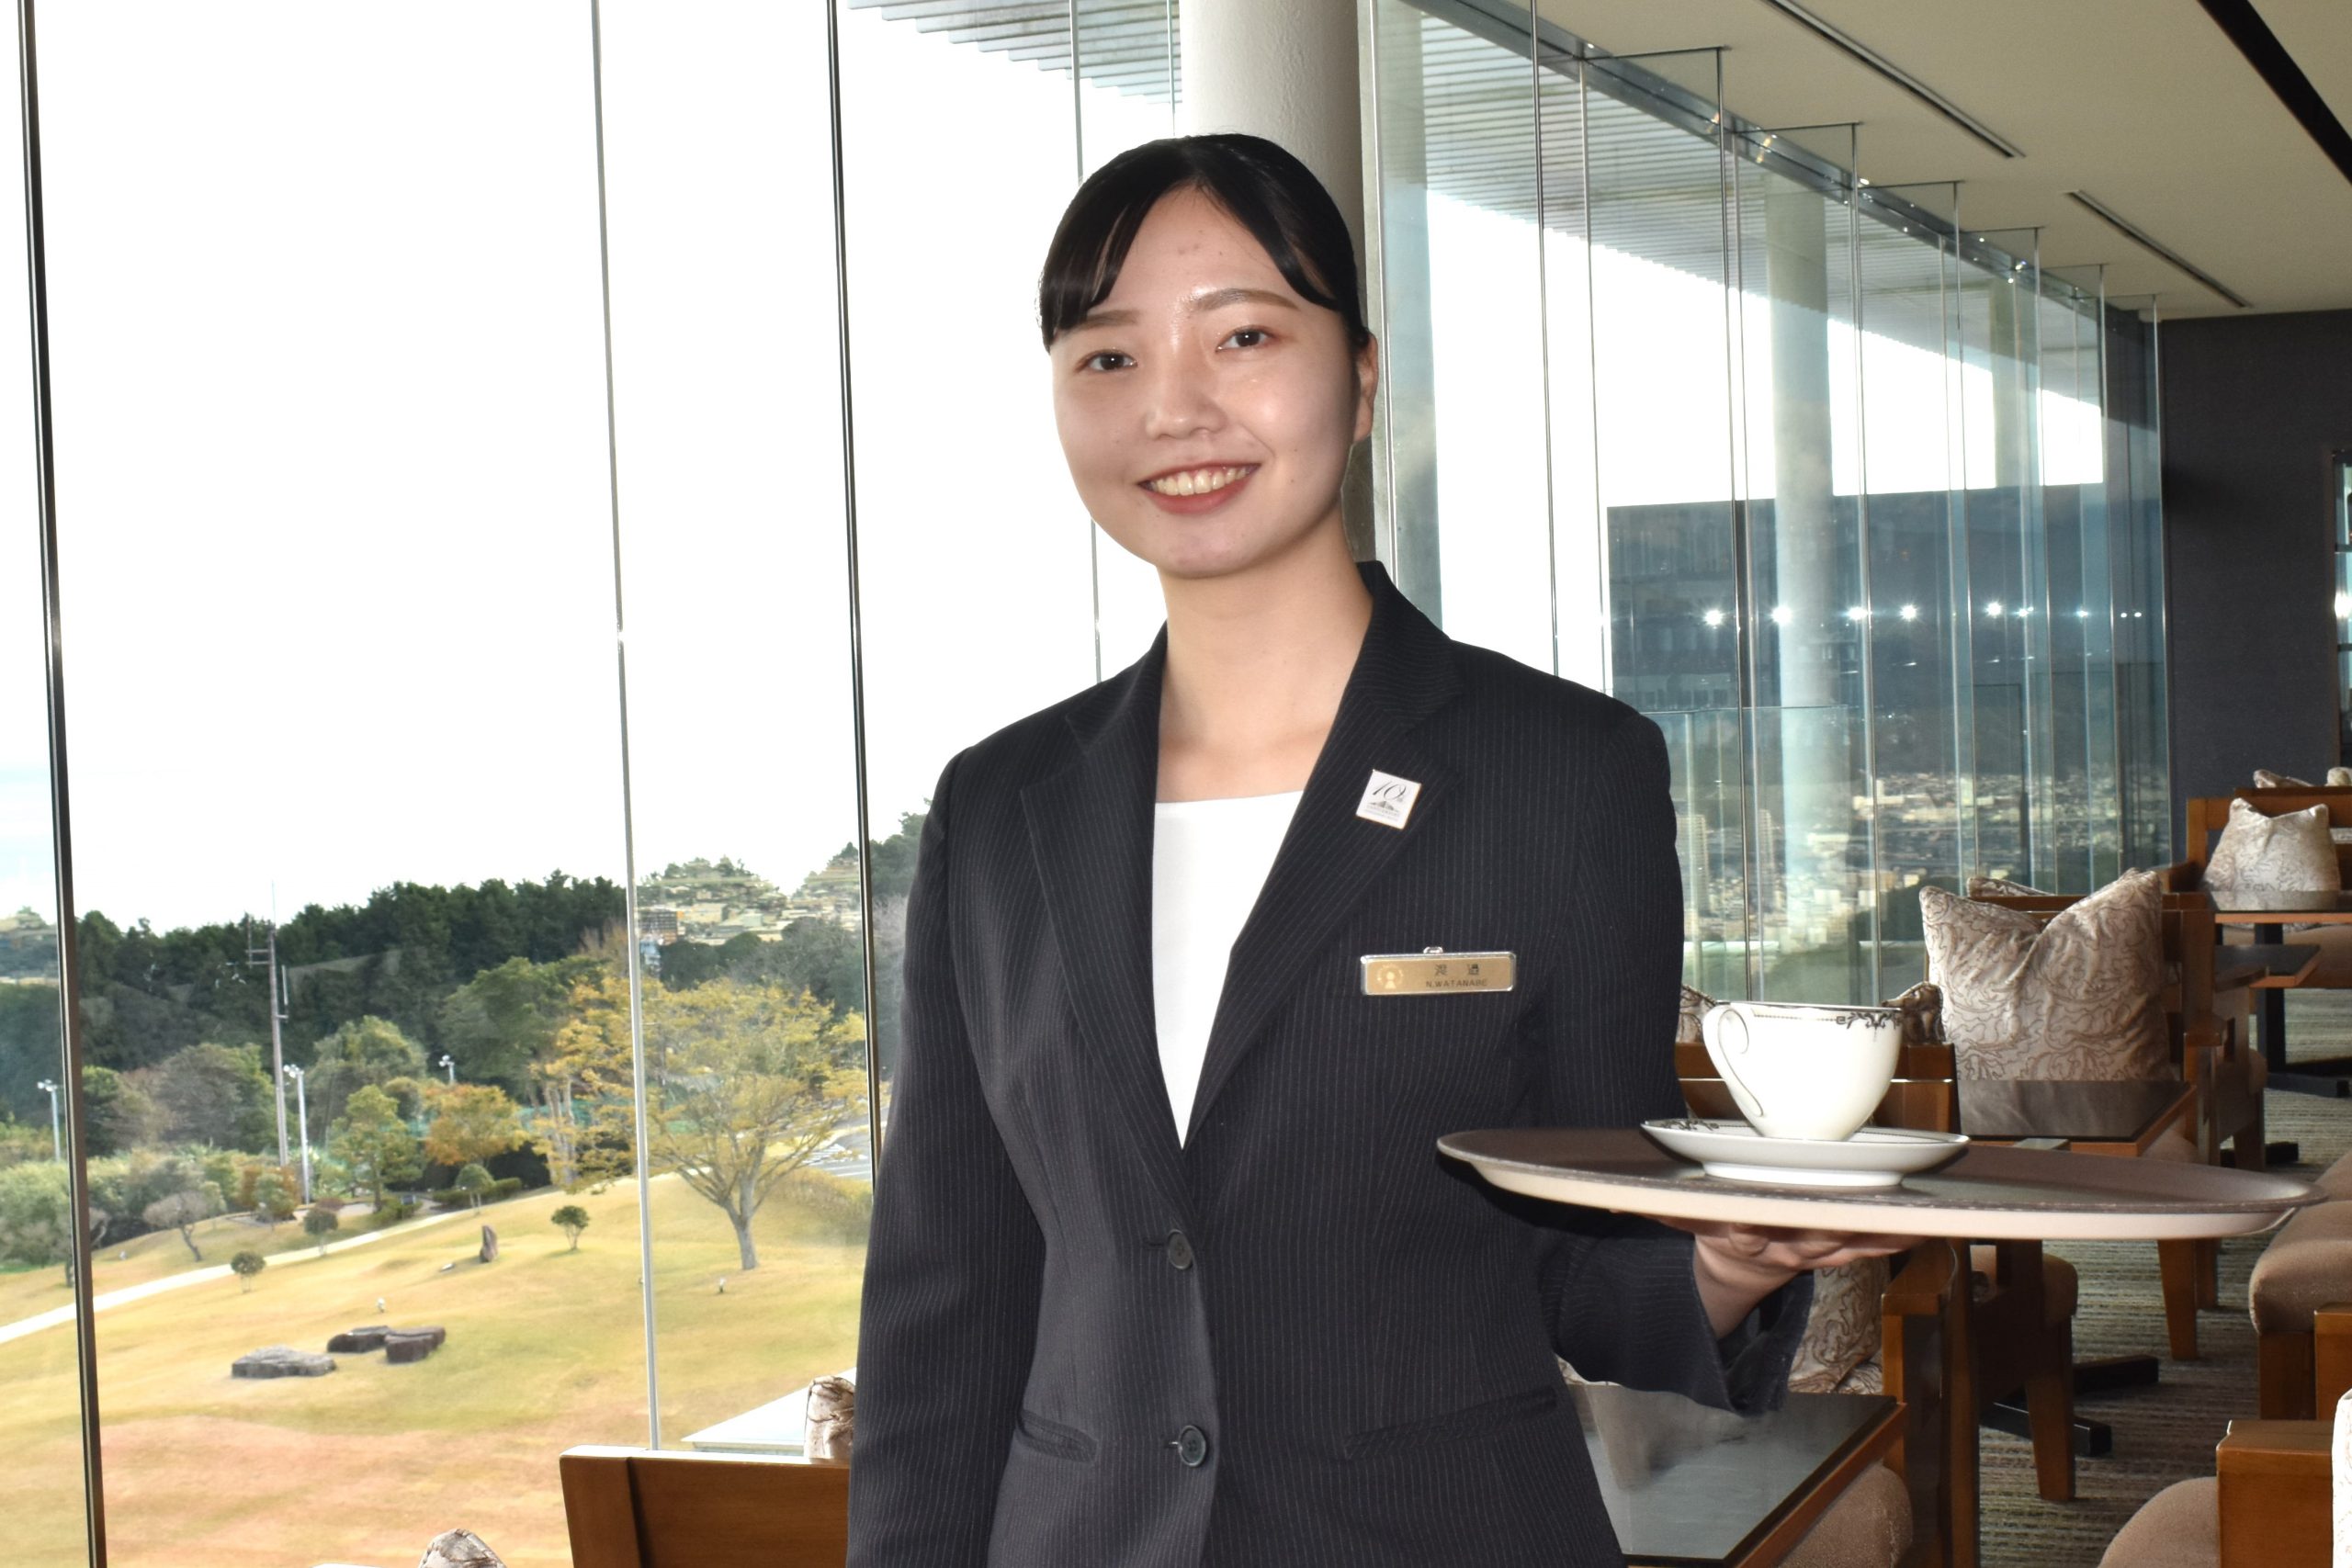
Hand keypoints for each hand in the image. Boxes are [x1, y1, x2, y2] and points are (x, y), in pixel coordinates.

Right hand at [1660, 1220, 1925, 1338]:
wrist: (1735, 1269)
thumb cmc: (1715, 1224)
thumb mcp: (1684, 1218)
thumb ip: (1656, 1208)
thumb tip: (1607, 1197)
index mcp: (1739, 1231)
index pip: (1747, 1224)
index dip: (1758, 1220)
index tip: (1762, 1211)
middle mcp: (1779, 1243)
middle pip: (1808, 1230)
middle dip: (1834, 1218)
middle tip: (1858, 1202)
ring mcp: (1811, 1250)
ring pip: (1846, 1239)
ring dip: (1875, 1228)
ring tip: (1909, 1213)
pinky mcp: (1834, 1250)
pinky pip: (1866, 1247)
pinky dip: (1893, 1238)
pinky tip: (1922, 1226)